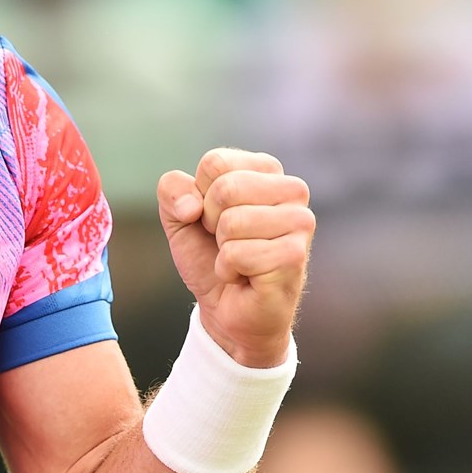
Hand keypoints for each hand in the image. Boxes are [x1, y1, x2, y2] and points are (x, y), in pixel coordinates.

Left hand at [158, 149, 313, 367]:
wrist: (227, 309)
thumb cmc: (210, 257)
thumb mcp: (179, 217)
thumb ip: (172, 190)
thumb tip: (191, 206)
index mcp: (266, 169)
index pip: (215, 163)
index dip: (200, 196)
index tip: (213, 218)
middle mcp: (292, 189)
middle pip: (225, 189)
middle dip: (210, 222)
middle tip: (226, 242)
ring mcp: (299, 222)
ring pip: (232, 222)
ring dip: (222, 249)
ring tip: (238, 258)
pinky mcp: (294, 255)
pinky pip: (236, 254)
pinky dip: (227, 270)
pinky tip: (244, 276)